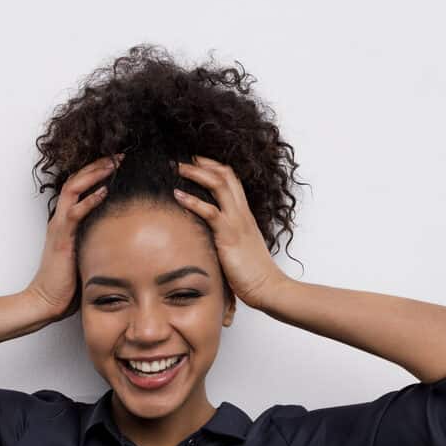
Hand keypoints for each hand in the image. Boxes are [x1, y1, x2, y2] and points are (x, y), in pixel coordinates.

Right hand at [25, 152, 124, 321]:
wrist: (46, 301)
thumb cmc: (67, 284)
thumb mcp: (87, 255)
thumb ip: (99, 241)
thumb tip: (124, 237)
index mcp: (66, 221)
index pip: (79, 186)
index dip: (96, 171)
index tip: (117, 163)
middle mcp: (61, 218)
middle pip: (76, 179)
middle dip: (98, 165)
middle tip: (119, 155)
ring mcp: (60, 226)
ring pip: (73, 188)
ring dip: (94, 173)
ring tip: (113, 163)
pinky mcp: (62, 238)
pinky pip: (75, 212)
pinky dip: (91, 200)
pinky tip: (106, 190)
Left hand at [172, 155, 288, 307]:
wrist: (269, 287)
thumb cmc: (253, 273)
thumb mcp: (239, 249)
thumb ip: (227, 237)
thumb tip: (210, 237)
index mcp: (245, 215)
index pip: (232, 180)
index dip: (214, 167)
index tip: (196, 161)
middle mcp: (242, 213)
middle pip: (226, 174)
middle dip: (203, 162)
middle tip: (183, 157)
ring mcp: (237, 222)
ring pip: (219, 185)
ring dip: (196, 173)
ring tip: (177, 168)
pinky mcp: (229, 235)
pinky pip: (210, 212)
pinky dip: (192, 201)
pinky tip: (177, 196)